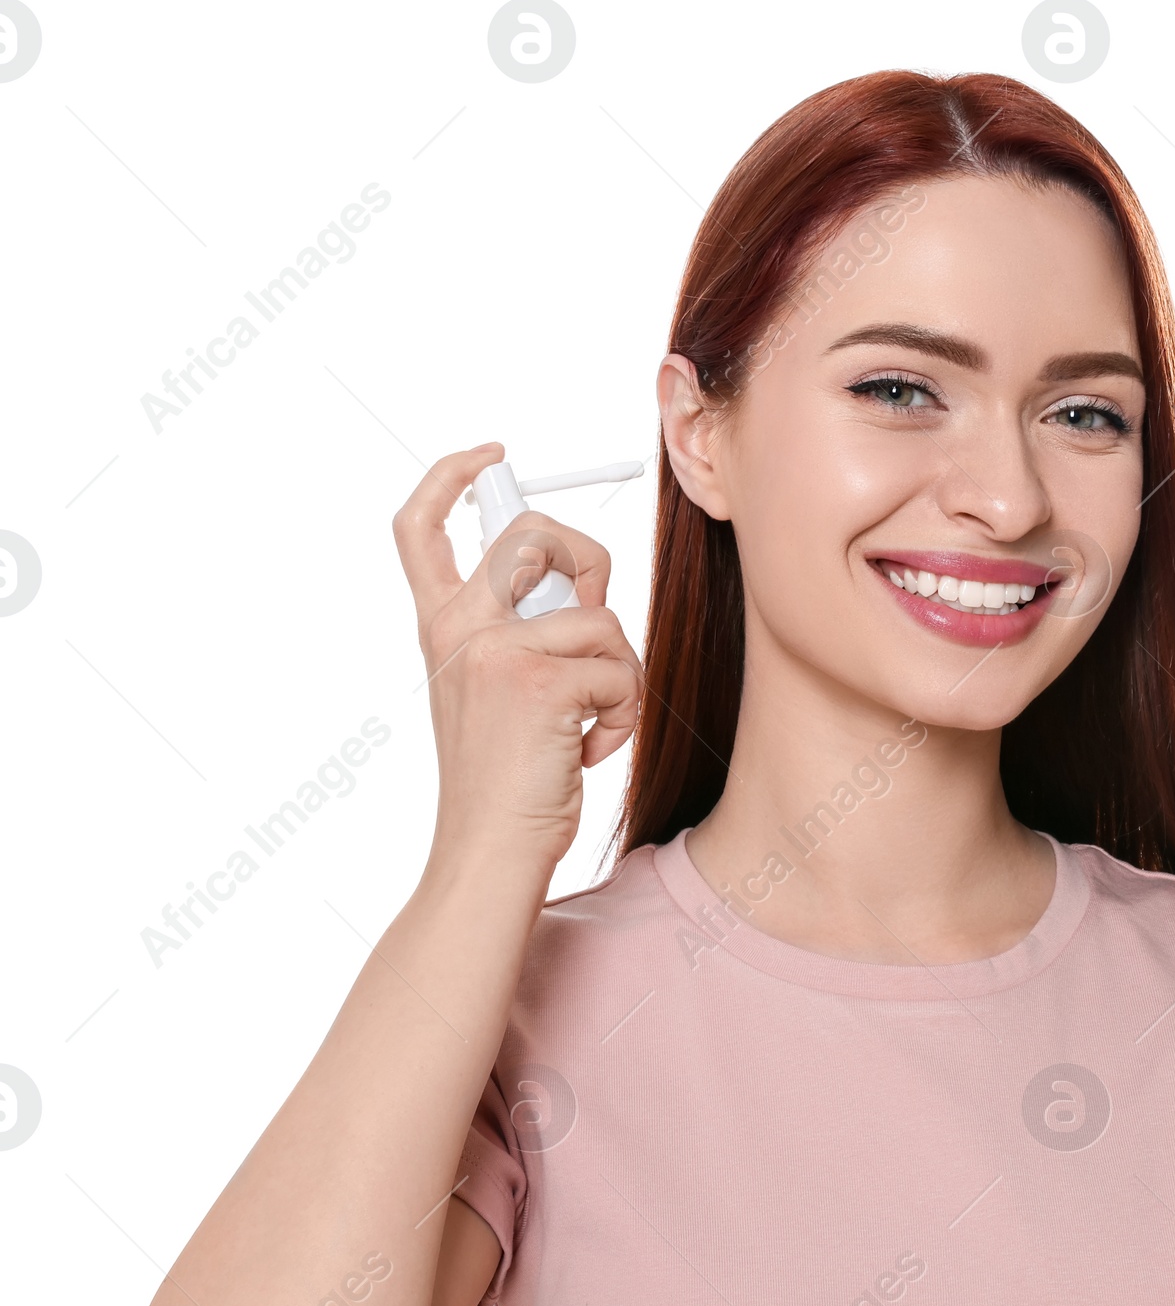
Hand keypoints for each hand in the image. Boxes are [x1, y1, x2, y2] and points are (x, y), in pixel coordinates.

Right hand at [392, 442, 643, 872]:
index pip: (419, 526)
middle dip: (587, 561)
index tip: (492, 456)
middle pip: (534, 534)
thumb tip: (581, 591)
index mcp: (440, 629)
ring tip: (586, 725)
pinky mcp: (538, 679)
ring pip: (601, 617)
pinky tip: (589, 749)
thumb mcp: (492, 694)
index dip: (451, 477)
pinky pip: (621, 669)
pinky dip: (623, 715)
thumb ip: (517, 636)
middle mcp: (458, 629)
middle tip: (591, 620)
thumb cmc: (504, 783)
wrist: (488, 850)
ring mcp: (495, 650)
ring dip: (617, 674)